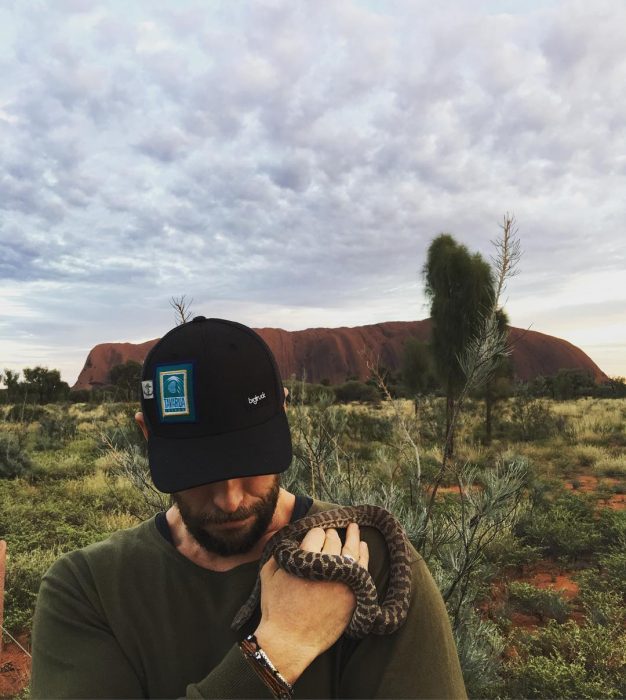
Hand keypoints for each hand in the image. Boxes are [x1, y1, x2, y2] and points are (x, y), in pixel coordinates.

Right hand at [254, 522, 368, 684]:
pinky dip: (363, 554)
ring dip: (352, 537)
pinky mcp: (353, 594)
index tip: (315, 535)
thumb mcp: (268, 574)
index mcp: (306, 558)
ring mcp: (343, 580)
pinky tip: (363, 546)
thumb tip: (290, 537)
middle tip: (330, 533)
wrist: (291, 640)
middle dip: (332, 534)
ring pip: (351, 550)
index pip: (317, 533)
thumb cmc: (277, 608)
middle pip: (334, 540)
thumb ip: (280, 552)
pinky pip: (362, 568)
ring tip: (354, 527)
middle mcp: (327, 567)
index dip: (315, 532)